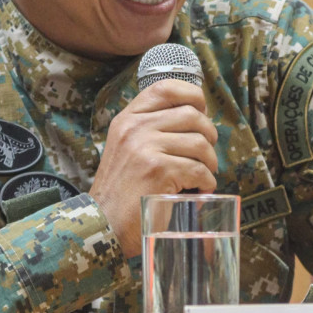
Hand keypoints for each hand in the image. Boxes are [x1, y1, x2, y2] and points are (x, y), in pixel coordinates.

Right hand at [89, 79, 217, 257]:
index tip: (202, 112)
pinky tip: (198, 191)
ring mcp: (145, 147)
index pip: (166, 87)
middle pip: (192, 114)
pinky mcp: (157, 170)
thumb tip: (196, 118)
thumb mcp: (127, 149)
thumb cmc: (122, 191)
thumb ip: (151, 129)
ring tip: (201, 176)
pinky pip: (199, 169)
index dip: (192, 95)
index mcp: (127, 119)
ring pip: (200, 142)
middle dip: (209, 136)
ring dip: (210, 162)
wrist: (103, 224)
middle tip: (206, 155)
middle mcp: (134, 128)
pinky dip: (206, 182)